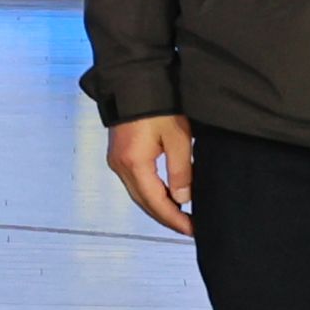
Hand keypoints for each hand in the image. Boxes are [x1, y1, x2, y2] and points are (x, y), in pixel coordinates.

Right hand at [108, 114, 195, 237]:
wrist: (134, 79)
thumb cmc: (157, 104)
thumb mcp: (177, 138)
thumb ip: (180, 171)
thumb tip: (183, 199)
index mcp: (134, 164)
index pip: (156, 203)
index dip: (175, 219)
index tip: (192, 230)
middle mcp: (120, 166)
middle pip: (144, 203)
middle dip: (167, 218)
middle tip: (189, 228)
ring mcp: (117, 160)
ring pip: (139, 194)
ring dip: (159, 206)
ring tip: (181, 215)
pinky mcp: (119, 154)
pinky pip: (135, 183)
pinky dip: (151, 193)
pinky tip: (166, 195)